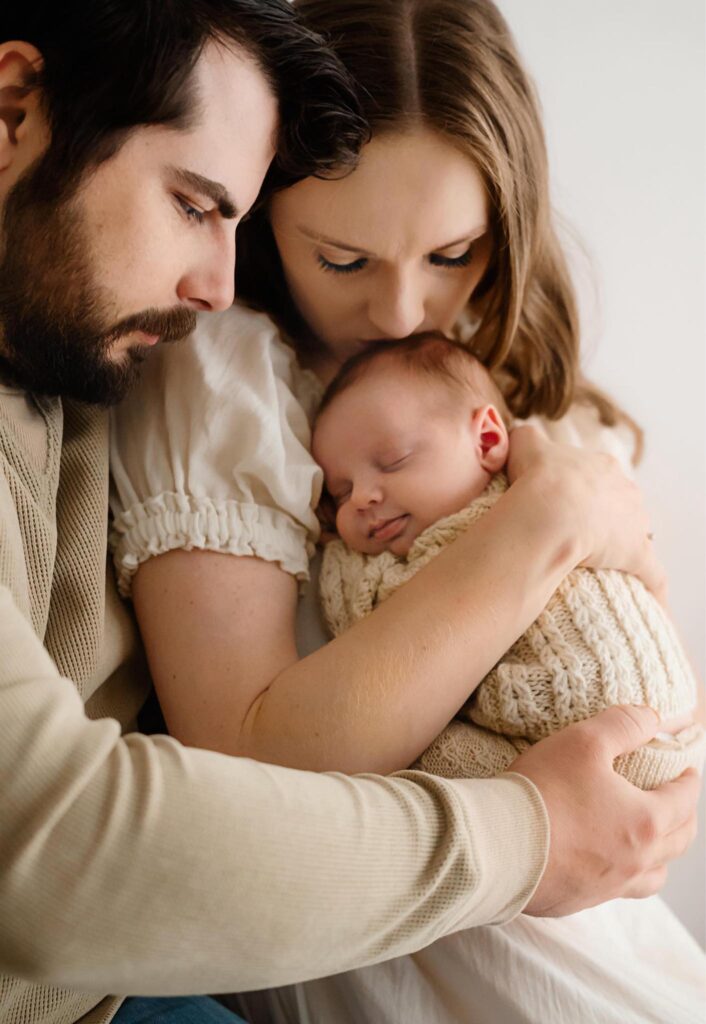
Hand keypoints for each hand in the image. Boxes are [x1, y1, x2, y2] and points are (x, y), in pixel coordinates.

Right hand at [507, 426, 666, 601]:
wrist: (548, 510)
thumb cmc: (537, 478)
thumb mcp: (524, 443)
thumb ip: (525, 436)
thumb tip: (518, 436)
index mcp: (601, 467)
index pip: (598, 478)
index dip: (580, 492)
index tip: (563, 505)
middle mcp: (625, 491)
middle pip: (619, 505)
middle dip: (604, 518)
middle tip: (576, 534)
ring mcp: (635, 523)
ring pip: (634, 536)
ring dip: (621, 548)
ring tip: (599, 564)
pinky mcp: (637, 555)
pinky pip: (652, 575)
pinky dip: (652, 587)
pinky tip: (649, 600)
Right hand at [510, 705, 699, 916]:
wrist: (498, 846)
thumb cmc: (544, 791)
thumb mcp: (583, 742)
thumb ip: (623, 725)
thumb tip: (653, 717)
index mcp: (646, 822)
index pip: (685, 801)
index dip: (691, 782)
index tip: (690, 772)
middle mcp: (635, 861)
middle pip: (679, 842)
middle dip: (684, 818)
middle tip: (677, 801)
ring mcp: (608, 886)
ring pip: (653, 877)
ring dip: (661, 856)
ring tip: (650, 840)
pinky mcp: (577, 900)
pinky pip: (614, 890)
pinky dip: (622, 874)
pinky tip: (602, 859)